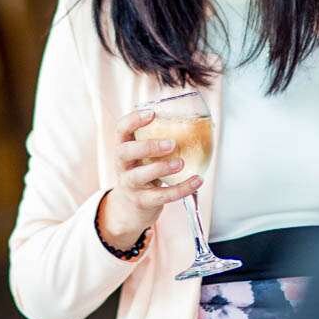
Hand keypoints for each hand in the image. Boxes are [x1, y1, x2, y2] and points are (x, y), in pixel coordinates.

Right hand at [96, 108, 201, 250]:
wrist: (131, 205)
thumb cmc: (143, 170)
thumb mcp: (143, 154)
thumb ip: (158, 139)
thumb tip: (197, 122)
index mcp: (124, 147)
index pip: (121, 129)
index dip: (134, 120)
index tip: (152, 113)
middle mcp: (123, 165)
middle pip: (125, 152)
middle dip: (148, 146)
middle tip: (171, 144)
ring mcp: (130, 184)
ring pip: (139, 176)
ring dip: (161, 168)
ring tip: (181, 163)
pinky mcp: (143, 201)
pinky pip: (162, 195)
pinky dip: (182, 188)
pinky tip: (197, 181)